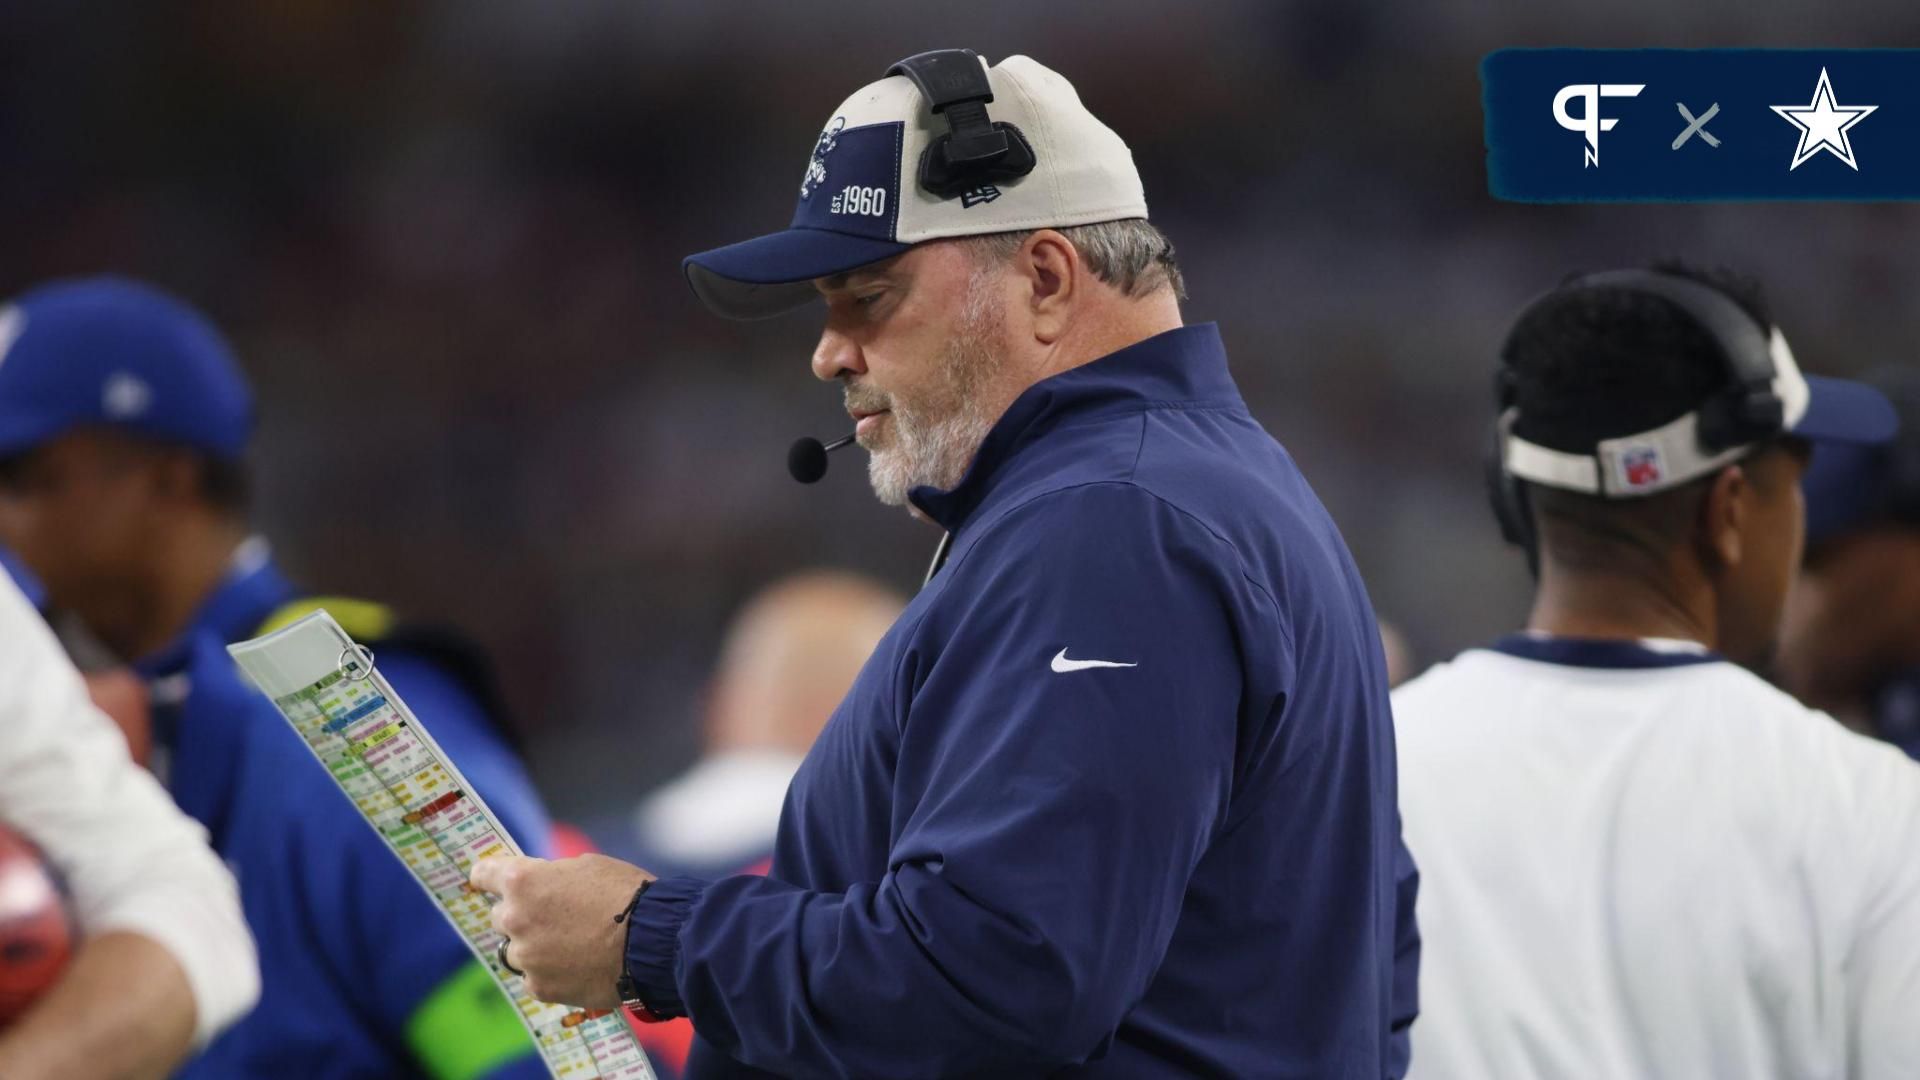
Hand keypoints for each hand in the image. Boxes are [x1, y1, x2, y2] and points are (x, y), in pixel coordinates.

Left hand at [469, 854, 653, 1008]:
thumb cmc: (626, 895)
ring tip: (571, 946)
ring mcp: (525, 957)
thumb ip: (552, 876)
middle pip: (500, 917)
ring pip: (517, 951)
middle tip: (553, 918)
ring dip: (535, 947)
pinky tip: (577, 966)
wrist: (652, 941)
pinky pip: (535, 978)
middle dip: (521, 915)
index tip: (492, 882)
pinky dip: (550, 973)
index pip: (483, 875)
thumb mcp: (587, 866)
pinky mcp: (540, 987)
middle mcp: (514, 919)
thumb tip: (541, 886)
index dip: (490, 877)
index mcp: (522, 881)